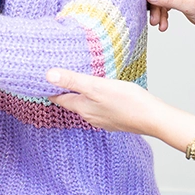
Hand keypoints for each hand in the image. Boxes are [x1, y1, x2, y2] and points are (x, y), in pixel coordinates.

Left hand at [46, 69, 163, 133]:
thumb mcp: (97, 86)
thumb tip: (48, 75)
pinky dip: (96, 99)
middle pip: (72, 102)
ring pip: (86, 105)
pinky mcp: (115, 118)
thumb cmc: (127, 101)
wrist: (153, 118)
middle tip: (59, 77)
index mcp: (83, 107)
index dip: (50, 89)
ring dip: (81, 95)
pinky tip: (102, 93)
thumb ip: (73, 80)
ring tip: (79, 82)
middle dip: (65, 91)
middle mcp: (90, 116)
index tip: (42, 80)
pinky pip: (100, 108)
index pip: (59, 98)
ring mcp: (103, 119)